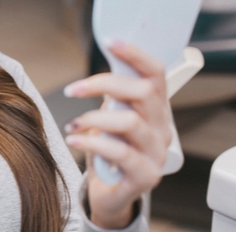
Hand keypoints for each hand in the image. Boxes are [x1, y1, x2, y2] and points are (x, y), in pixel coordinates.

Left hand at [63, 41, 171, 228]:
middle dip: (103, 84)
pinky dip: (92, 142)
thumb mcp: (110, 115)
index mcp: (156, 109)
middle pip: (143, 92)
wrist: (110, 192)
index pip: (156, 74)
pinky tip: (75, 139)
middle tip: (73, 89)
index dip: (136, 55)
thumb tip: (100, 60)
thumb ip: (111, 93)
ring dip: (94, 118)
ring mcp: (157, 153)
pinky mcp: (146, 175)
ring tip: (73, 124)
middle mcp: (162, 128)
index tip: (110, 42)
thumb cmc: (109, 149)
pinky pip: (120, 152)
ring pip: (131, 121)